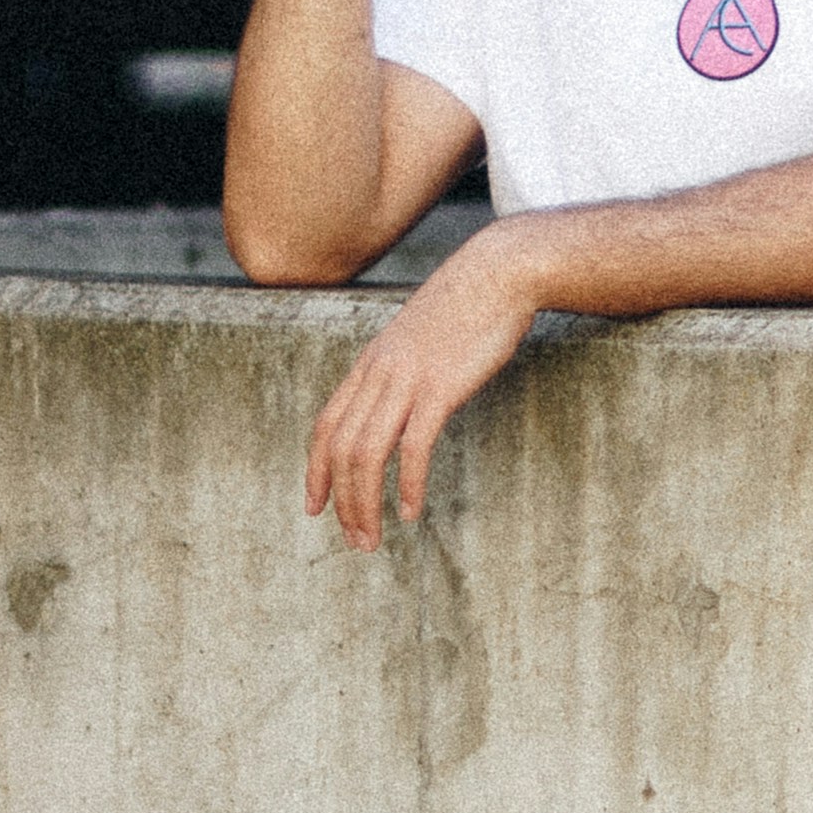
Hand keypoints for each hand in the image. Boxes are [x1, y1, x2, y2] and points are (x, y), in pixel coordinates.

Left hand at [306, 220, 554, 546]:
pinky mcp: (440, 387)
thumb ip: (400, 368)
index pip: (325, 425)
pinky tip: (412, 510)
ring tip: (372, 538)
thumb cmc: (467, 305)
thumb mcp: (418, 337)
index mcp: (370, 363)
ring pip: (367, 453)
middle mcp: (378, 373)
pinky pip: (414, 446)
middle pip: (341, 448)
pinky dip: (408, 484)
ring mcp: (407, 379)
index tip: (315, 507)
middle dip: (341, 502)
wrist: (498, 272)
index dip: (314, 470)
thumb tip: (400, 402)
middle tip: (354, 540)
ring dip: (365, 504)